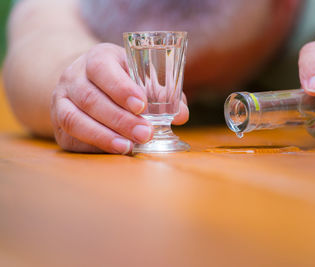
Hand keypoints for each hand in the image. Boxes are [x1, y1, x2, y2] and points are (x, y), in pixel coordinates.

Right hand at [51, 43, 188, 153]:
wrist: (85, 81)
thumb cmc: (121, 79)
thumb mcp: (140, 76)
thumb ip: (163, 93)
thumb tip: (181, 115)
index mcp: (97, 58)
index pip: (101, 68)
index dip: (121, 88)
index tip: (142, 105)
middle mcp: (73, 77)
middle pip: (91, 98)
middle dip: (120, 119)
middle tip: (146, 134)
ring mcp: (60, 100)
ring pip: (75, 119)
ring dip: (103, 136)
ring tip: (129, 147)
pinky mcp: (58, 123)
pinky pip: (71, 137)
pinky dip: (93, 146)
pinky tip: (114, 151)